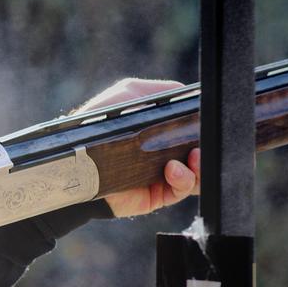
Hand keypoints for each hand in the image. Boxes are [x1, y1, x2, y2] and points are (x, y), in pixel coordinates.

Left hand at [77, 78, 201, 216]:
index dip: (208, 127)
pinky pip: (180, 190)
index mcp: (166, 131)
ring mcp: (165, 175)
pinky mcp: (157, 195)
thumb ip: (158, 92)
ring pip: (198, 174)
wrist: (74, 162)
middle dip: (210, 147)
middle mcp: (169, 152)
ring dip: (201, 165)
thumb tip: (188, 94)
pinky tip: (173, 168)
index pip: (197, 130)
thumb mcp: (128, 97)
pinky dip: (184, 179)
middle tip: (207, 141)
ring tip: (194, 156)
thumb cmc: (98, 125)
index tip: (212, 121)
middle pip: (203, 152)